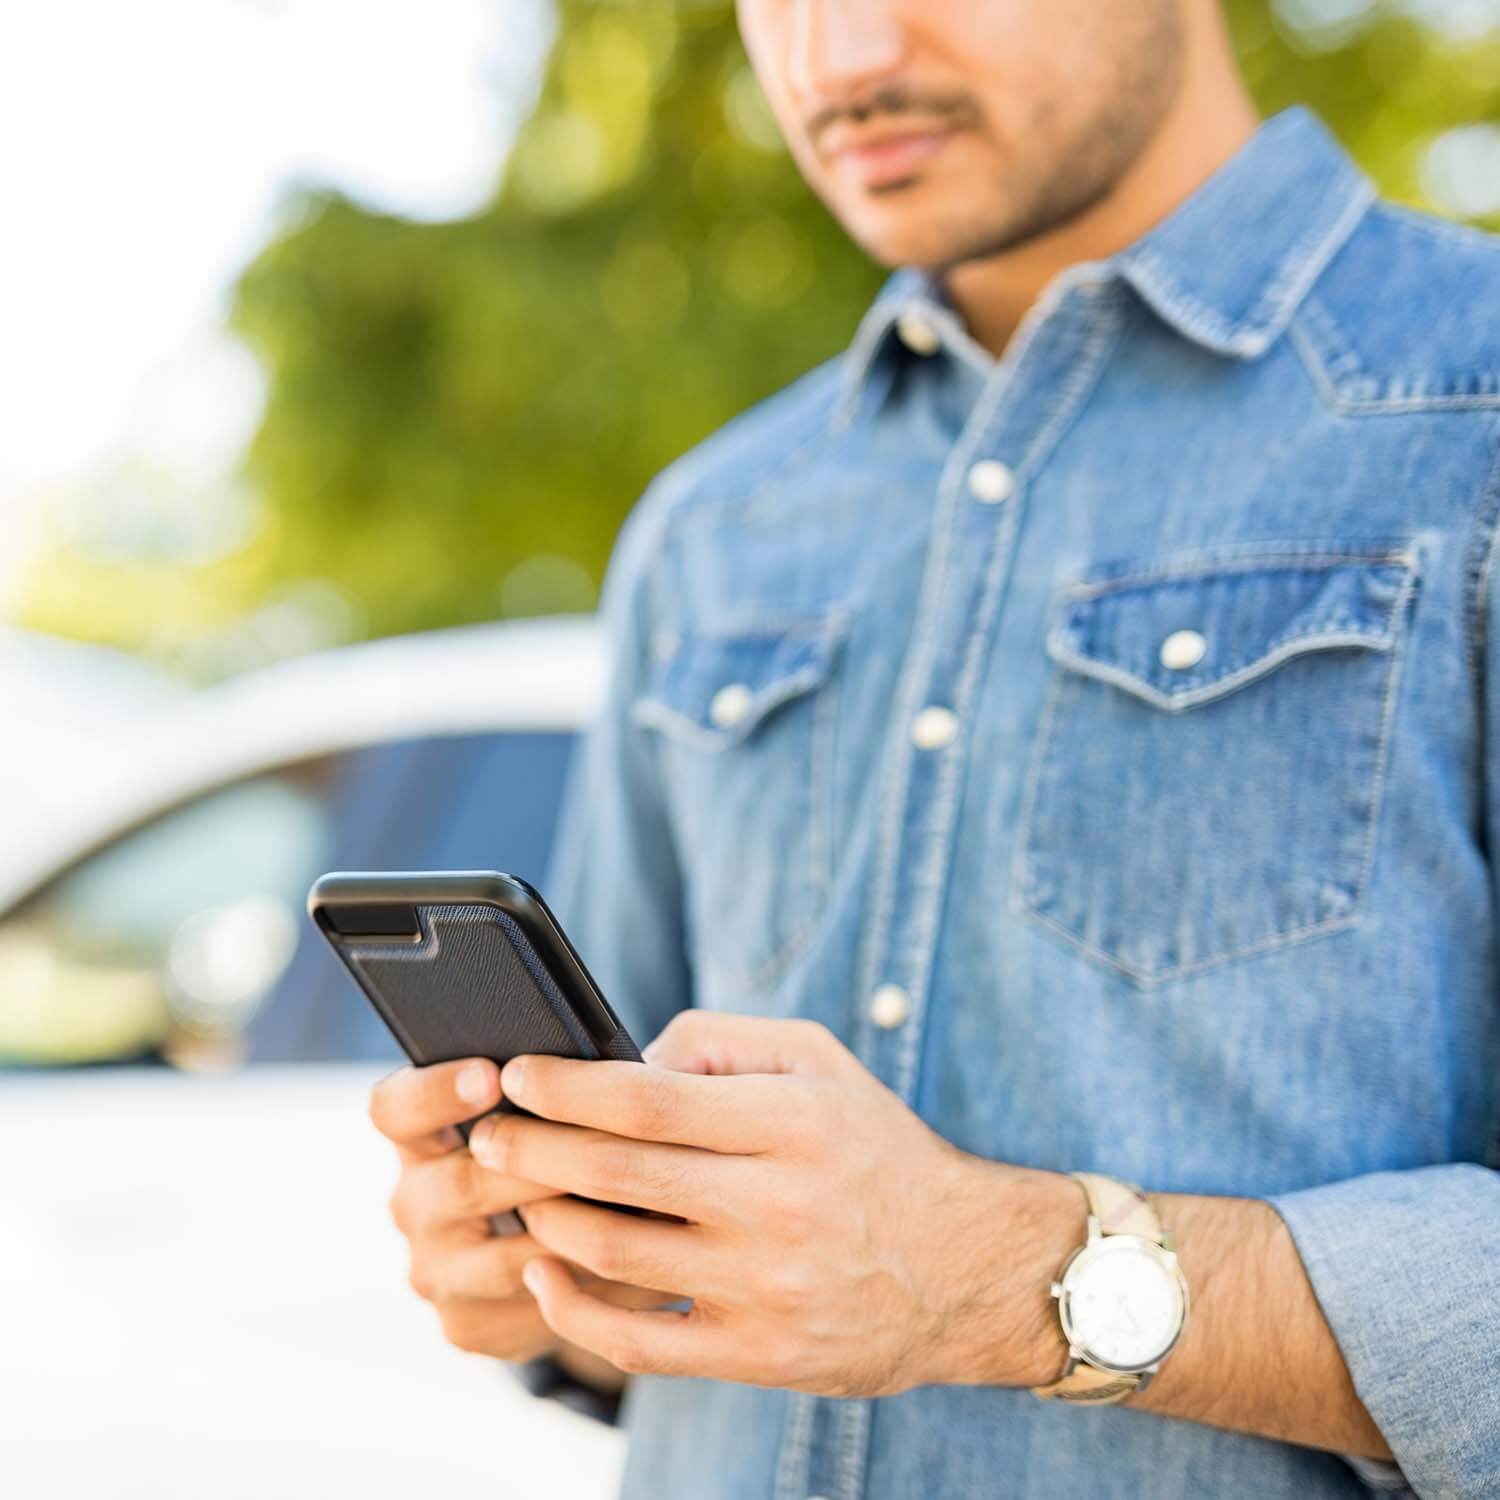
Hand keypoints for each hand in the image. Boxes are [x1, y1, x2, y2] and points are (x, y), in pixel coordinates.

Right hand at [367, 1058, 678, 1371]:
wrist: (557, 1248)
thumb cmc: (558, 1149)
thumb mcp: (543, 1108)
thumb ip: (562, 1086)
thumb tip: (623, 1066)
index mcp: (419, 1135)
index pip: (396, 1108)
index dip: (438, 1091)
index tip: (492, 1076)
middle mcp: (413, 1204)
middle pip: (461, 1184)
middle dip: (539, 1165)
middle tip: (604, 1150)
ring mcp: (436, 1272)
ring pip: (507, 1258)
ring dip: (579, 1234)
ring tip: (647, 1210)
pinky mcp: (469, 1326)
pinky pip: (538, 1308)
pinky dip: (597, 1286)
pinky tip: (648, 1264)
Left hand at [467, 1014, 1076, 1395]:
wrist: (964, 1269)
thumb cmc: (874, 1149)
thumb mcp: (821, 1062)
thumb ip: (721, 1043)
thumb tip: (628, 1057)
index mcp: (789, 1122)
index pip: (647, 1101)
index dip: (567, 1086)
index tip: (518, 1074)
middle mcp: (777, 1204)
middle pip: (616, 1174)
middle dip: (532, 1149)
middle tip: (487, 1135)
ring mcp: (766, 1287)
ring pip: (615, 1254)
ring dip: (545, 1218)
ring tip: (514, 1192)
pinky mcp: (760, 1355)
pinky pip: (641, 1341)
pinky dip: (574, 1312)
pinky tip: (545, 1274)